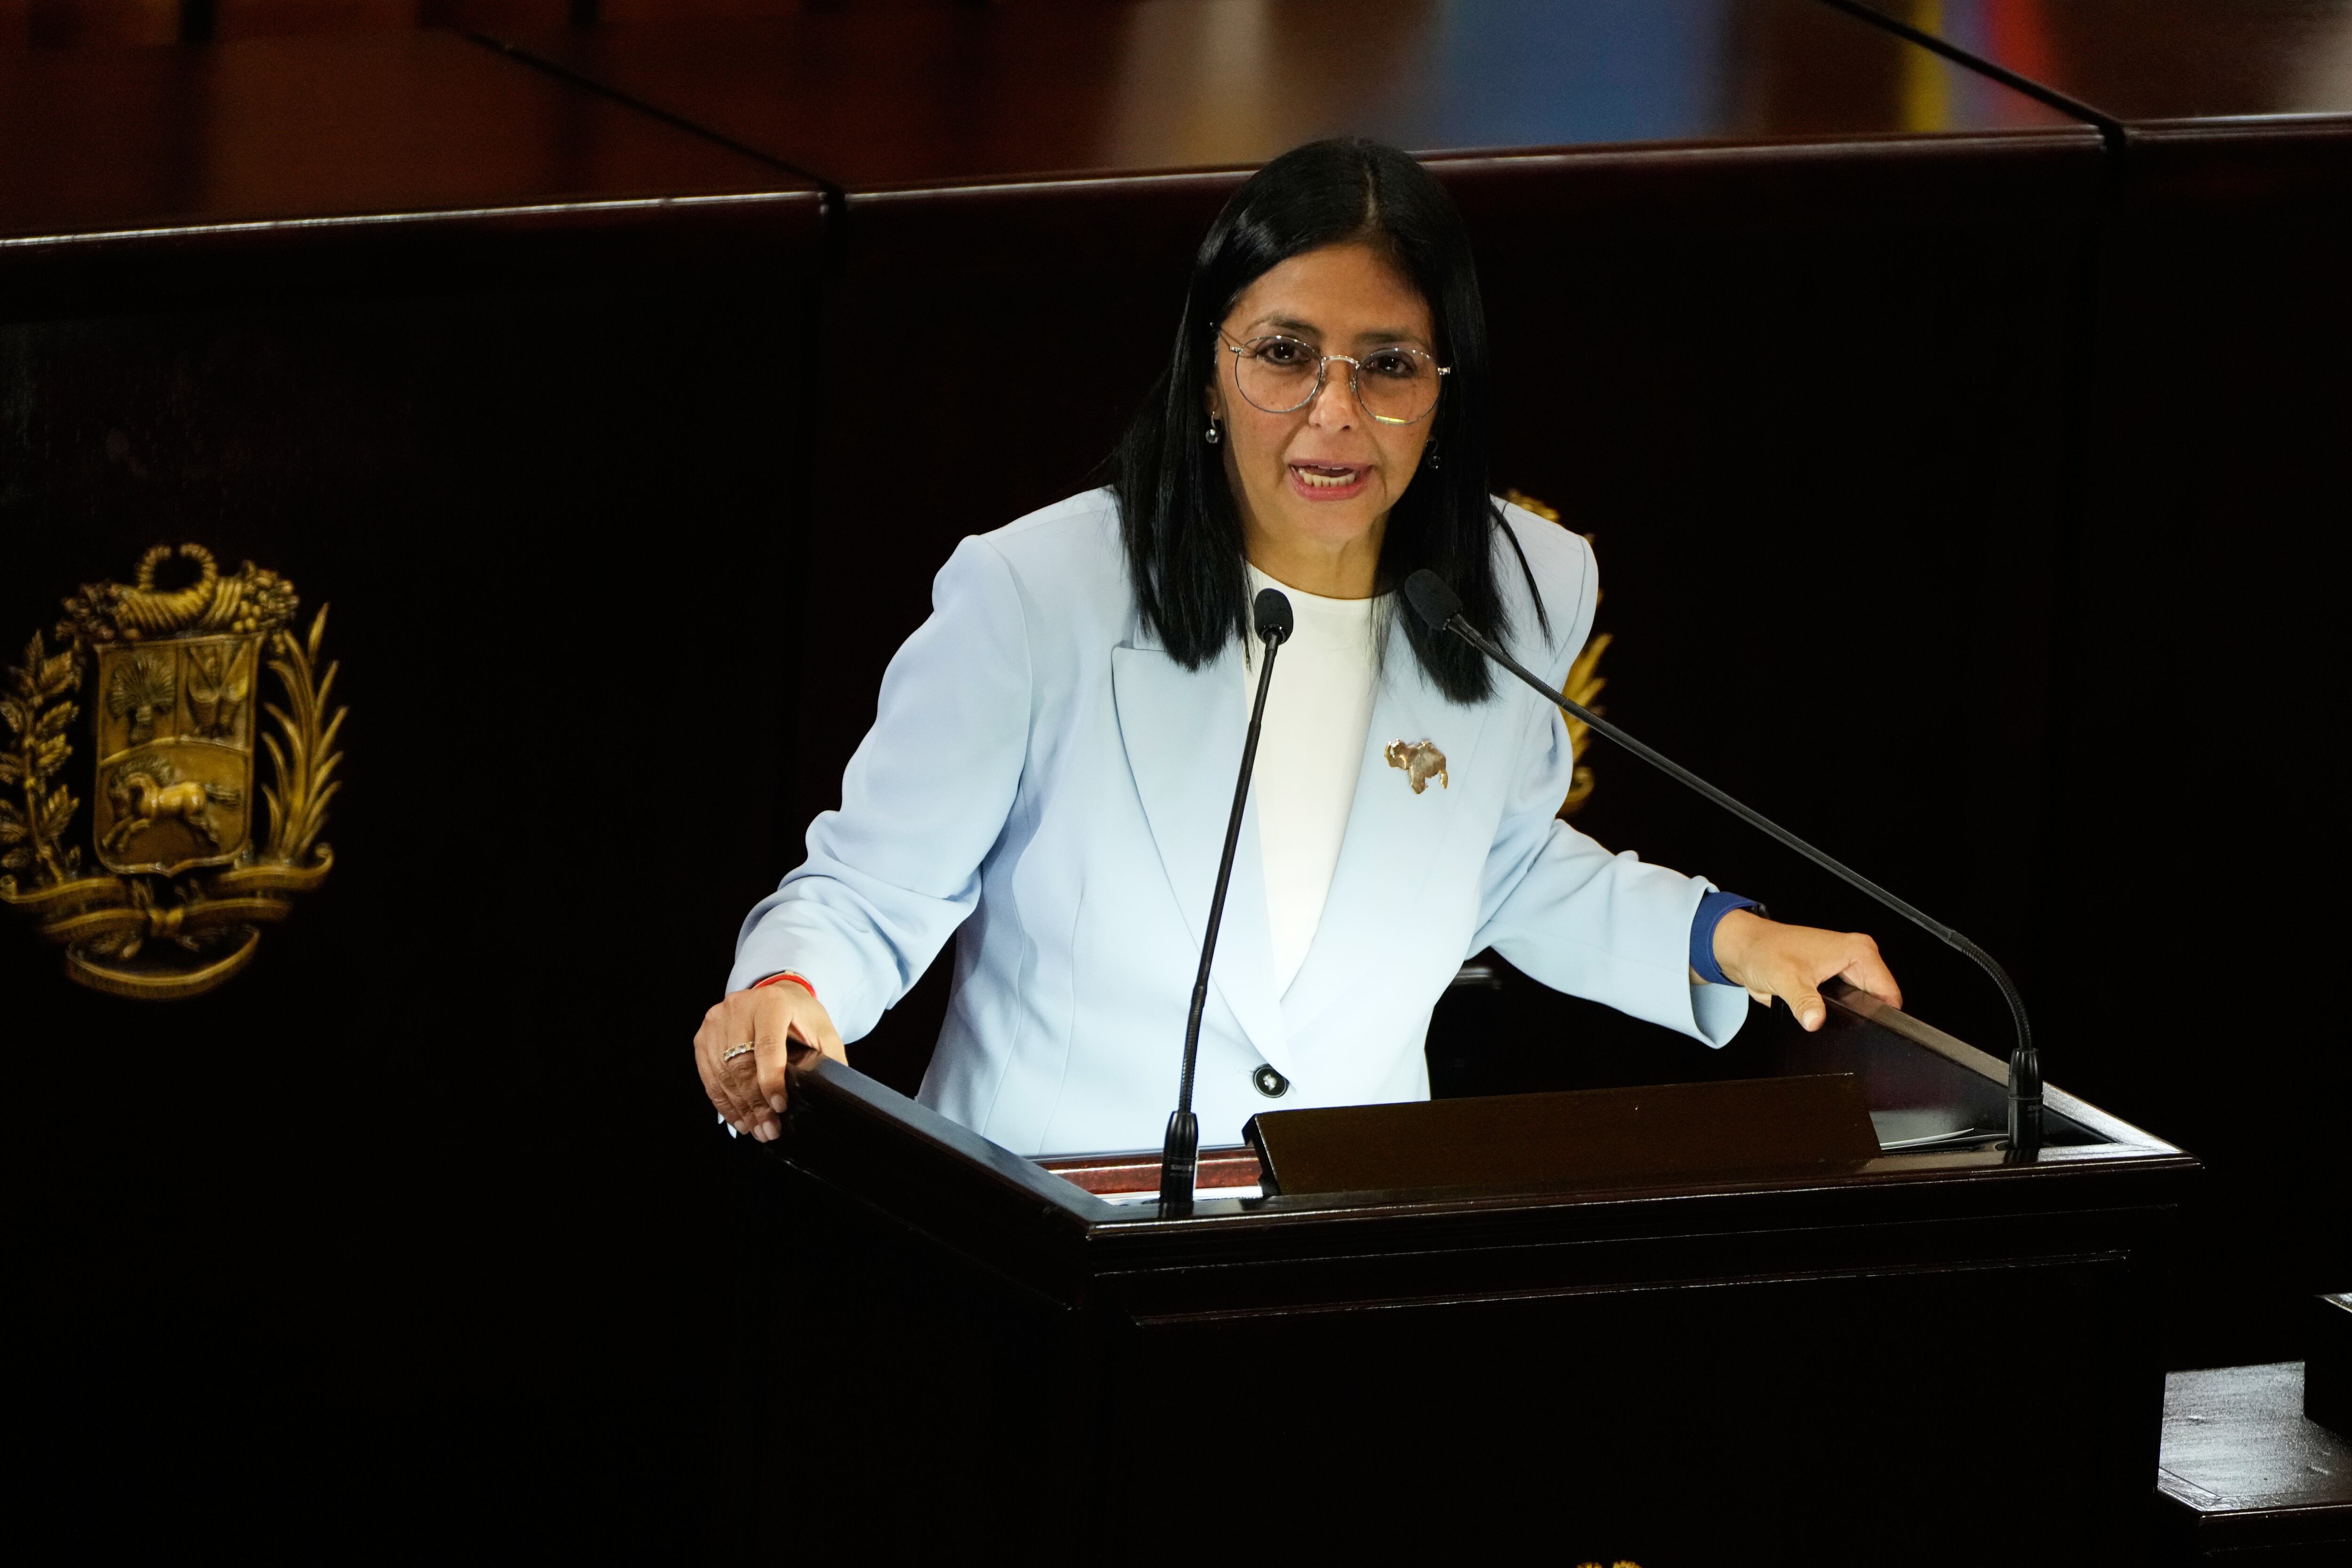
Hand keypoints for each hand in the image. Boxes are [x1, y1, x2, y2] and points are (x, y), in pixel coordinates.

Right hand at [693, 980, 847, 1142]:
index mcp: (772, 1004)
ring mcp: (717, 1022)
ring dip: (740, 1108)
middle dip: (756, 1104)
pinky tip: (739, 1119)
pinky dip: (724, 1102)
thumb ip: (828, 1059)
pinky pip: (709, 1076)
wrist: (778, 997)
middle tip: (769, 1129)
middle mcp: (739, 1008)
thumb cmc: (801, 1017)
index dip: (771, 1081)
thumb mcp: (823, 1032)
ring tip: (757, 1129)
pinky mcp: (704, 1037)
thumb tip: (828, 1094)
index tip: (780, 1106)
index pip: (767, 1046)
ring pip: (723, 1074)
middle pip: (741, 1064)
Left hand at [1710, 910, 1899, 1031]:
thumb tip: (1816, 1020)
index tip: (1868, 1030)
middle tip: (1839, 1023)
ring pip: (1863, 1003)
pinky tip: (1823, 1016)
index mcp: (1858, 951)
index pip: (1888, 991)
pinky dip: (1839, 1013)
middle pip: (1878, 1000)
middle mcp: (1856, 958)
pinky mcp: (1833, 981)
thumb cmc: (1764, 951)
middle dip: (1863, 1017)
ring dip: (1850, 1016)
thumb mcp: (1786, 979)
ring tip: (1827, 1017)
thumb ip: (1805, 1002)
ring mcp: (1845, 970)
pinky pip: (1847, 1003)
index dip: (1881, 1015)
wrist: (1745, 950)